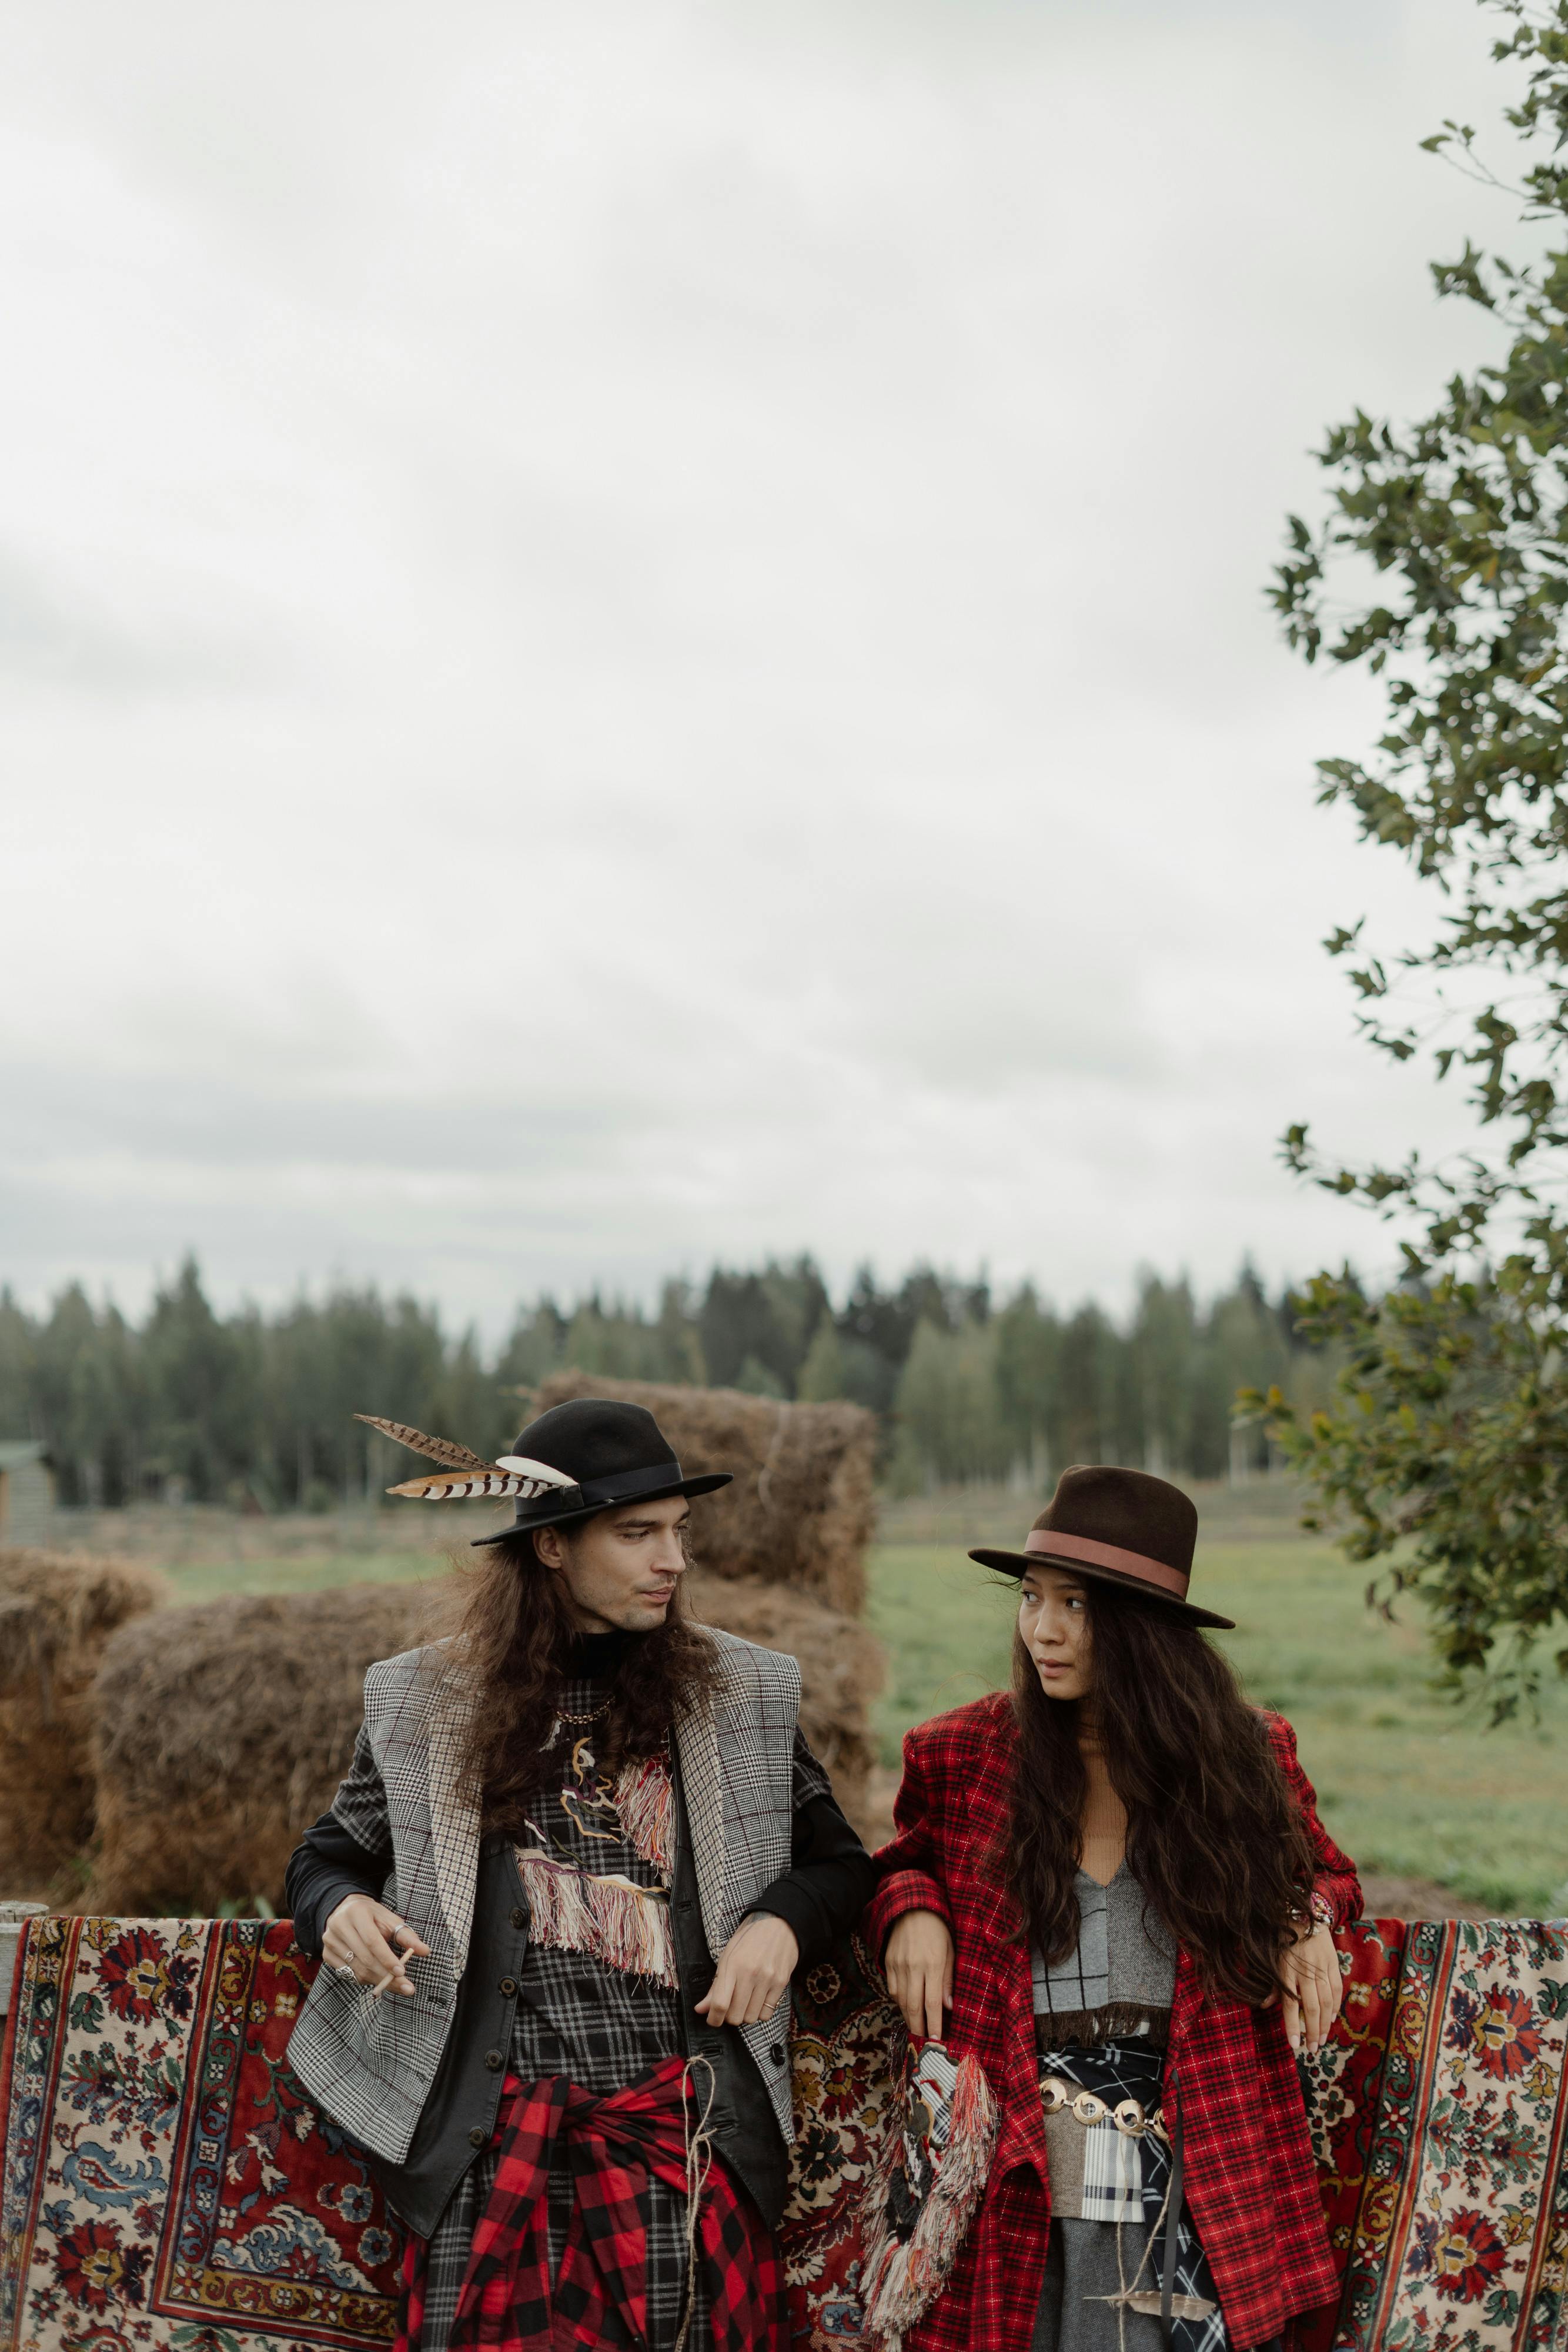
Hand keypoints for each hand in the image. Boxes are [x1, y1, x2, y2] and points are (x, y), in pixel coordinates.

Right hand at [323, 1894, 430, 1997]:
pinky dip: (365, 1979)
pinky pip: (349, 1974)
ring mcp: (330, 1942)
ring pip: (357, 1969)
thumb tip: (425, 1951)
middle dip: (387, 1976)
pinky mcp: (327, 1954)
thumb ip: (407, 1935)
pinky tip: (377, 1977)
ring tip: (396, 1984)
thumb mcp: (390, 1919)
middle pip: (365, 1958)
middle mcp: (339, 1927)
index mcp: (357, 1913)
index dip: (387, 1958)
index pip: (372, 1940)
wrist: (345, 1910)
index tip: (403, 1972)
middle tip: (406, 1987)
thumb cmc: (373, 1916)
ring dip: (378, 1980)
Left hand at [695, 1914, 798, 2025]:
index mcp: (732, 1965)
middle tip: (730, 2006)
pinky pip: (767, 2014)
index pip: (720, 2003)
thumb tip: (700, 2009)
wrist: (778, 1924)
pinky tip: (757, 1999)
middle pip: (735, 2016)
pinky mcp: (781, 1983)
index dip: (713, 2019)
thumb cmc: (748, 1940)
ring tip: (745, 2001)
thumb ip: (715, 1986)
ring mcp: (768, 1979)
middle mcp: (750, 1973)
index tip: (713, 2020)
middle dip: (729, 2017)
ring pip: (751, 2018)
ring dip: (745, 2015)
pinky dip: (759, 2012)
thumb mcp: (727, 1957)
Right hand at [884, 1909, 953, 2041]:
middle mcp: (914, 1966)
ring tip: (917, 2027)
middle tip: (924, 2042)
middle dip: (919, 2027)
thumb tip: (949, 2007)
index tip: (937, 2040)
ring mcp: (898, 1965)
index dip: (935, 2024)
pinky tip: (906, 2006)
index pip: (933, 2002)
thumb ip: (949, 1980)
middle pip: (914, 2006)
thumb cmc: (938, 1930)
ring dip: (909, 2017)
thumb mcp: (951, 1951)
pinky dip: (899, 2001)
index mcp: (933, 1964)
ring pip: (901, 2000)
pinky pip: (892, 1989)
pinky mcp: (888, 1962)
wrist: (912, 1906)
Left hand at [1273, 1921, 1342, 2053]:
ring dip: (1325, 2024)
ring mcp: (1322, 1966)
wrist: (1305, 1912)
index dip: (1292, 2026)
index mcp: (1287, 1969)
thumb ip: (1272, 1984)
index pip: (1290, 2004)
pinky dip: (1335, 2006)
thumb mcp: (1272, 1958)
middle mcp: (1305, 1970)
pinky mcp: (1334, 1962)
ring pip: (1327, 2001)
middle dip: (1312, 2031)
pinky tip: (1331, 2019)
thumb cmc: (1284, 1938)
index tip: (1294, 2045)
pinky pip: (1337, 1989)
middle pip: (1312, 2007)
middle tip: (1312, 2050)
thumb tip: (1264, 2006)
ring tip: (1322, 2040)